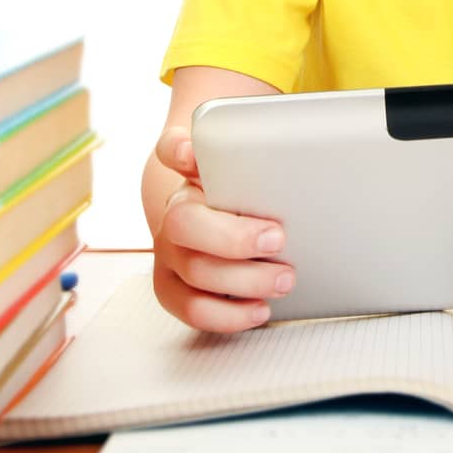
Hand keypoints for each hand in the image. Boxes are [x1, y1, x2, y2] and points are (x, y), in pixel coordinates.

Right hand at [150, 125, 295, 332]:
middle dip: (233, 237)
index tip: (193, 154)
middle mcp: (174, 211)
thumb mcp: (249, 173)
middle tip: (278, 238)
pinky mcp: (172, 287)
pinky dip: (228, 315)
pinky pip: (190, 309)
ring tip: (284, 278)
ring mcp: (169, 252)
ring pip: (193, 271)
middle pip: (184, 223)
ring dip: (244, 280)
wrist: (219, 221)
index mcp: (190, 174)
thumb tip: (279, 137)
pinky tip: (259, 308)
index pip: (172, 149)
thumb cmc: (241, 197)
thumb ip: (256, 155)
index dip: (179, 151)